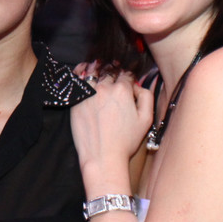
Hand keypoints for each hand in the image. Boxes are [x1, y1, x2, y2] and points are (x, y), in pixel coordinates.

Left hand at [71, 66, 152, 185]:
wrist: (102, 156)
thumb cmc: (125, 141)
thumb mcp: (146, 119)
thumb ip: (146, 97)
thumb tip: (138, 86)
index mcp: (123, 91)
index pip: (127, 74)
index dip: (129, 77)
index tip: (128, 80)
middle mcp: (104, 88)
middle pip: (110, 72)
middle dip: (114, 71)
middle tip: (114, 71)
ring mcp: (88, 93)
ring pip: (93, 71)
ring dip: (98, 67)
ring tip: (99, 65)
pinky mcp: (76, 100)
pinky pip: (77, 79)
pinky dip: (81, 71)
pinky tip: (84, 69)